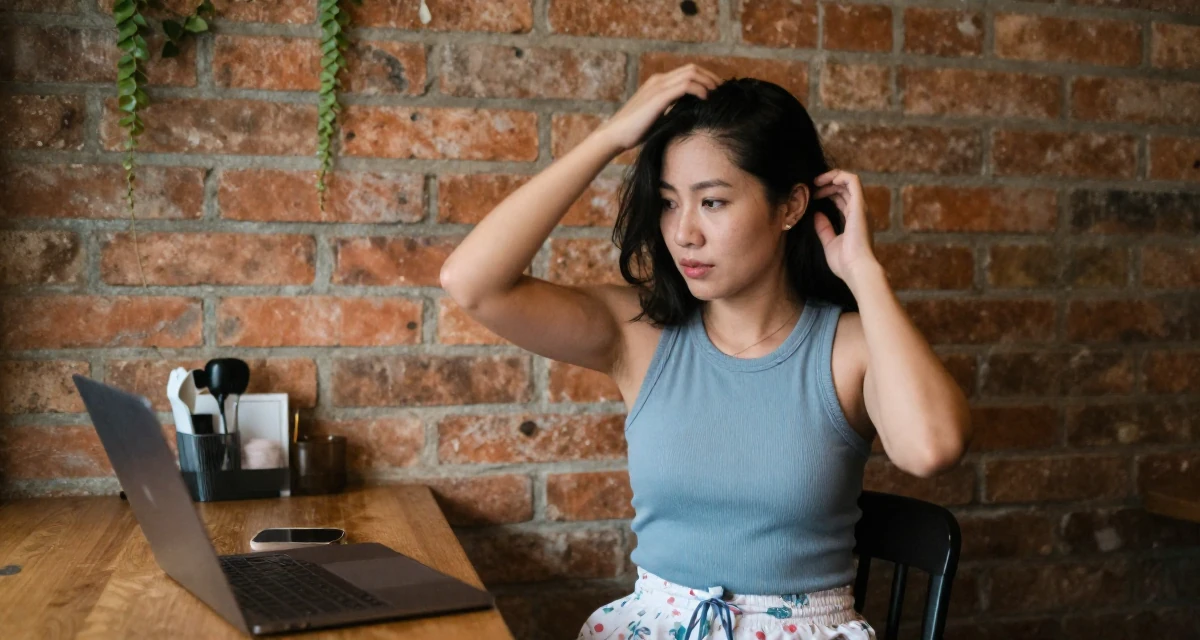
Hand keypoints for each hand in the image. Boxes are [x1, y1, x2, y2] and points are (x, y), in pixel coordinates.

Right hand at [593, 64, 721, 152]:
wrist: (615, 135)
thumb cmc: (634, 132)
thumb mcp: (657, 118)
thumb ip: (671, 112)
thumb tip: (690, 117)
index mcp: (658, 84)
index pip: (687, 72)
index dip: (705, 78)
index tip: (717, 91)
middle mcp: (659, 80)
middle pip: (692, 69)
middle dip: (711, 77)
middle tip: (723, 91)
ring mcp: (658, 86)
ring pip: (691, 73)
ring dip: (708, 81)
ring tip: (718, 94)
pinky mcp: (659, 96)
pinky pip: (686, 85)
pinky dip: (700, 89)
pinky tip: (707, 99)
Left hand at [812, 169, 878, 283]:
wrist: (856, 270)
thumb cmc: (845, 262)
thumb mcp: (829, 243)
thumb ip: (824, 228)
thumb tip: (817, 214)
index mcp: (854, 221)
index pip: (843, 199)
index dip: (828, 193)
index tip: (812, 195)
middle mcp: (860, 212)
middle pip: (845, 189)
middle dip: (827, 185)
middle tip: (811, 187)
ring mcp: (861, 207)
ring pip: (849, 181)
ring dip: (831, 178)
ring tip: (815, 182)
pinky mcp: (859, 205)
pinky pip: (852, 181)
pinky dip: (839, 176)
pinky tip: (824, 181)